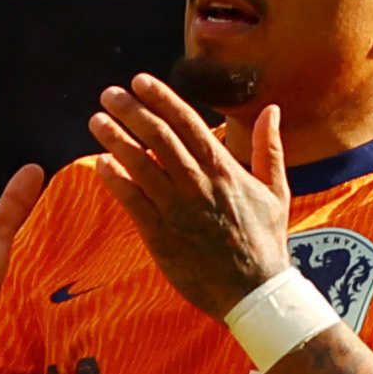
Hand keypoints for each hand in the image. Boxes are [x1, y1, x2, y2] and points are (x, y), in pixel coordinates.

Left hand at [86, 76, 293, 321]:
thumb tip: (272, 109)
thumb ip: (269, 148)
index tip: (140, 81)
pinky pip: (133, 201)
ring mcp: (178, 210)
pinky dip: (115, 180)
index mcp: (224, 169)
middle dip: (131, 111)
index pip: (187, 123)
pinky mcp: (161, 236)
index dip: (161, 99)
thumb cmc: (265, 241)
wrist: (254, 292)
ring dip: (116, 140)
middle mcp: (198, 184)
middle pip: (159, 137)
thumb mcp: (276, 191)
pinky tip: (100, 163)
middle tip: (109, 94)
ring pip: (141, 166)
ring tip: (96, 121)